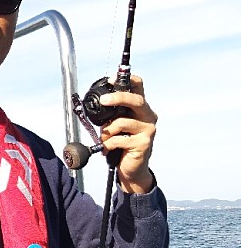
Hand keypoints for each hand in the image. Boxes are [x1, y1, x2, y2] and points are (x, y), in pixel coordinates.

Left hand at [99, 75, 157, 193]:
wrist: (132, 168)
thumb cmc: (122, 144)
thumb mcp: (116, 125)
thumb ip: (112, 114)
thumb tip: (99, 104)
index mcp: (140, 108)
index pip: (139, 87)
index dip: (128, 79)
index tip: (112, 79)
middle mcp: (148, 116)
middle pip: (136, 100)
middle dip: (118, 98)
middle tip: (103, 100)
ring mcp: (148, 130)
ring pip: (122, 122)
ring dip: (107, 131)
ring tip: (104, 138)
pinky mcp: (143, 144)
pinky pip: (119, 139)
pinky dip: (108, 144)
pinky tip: (108, 149)